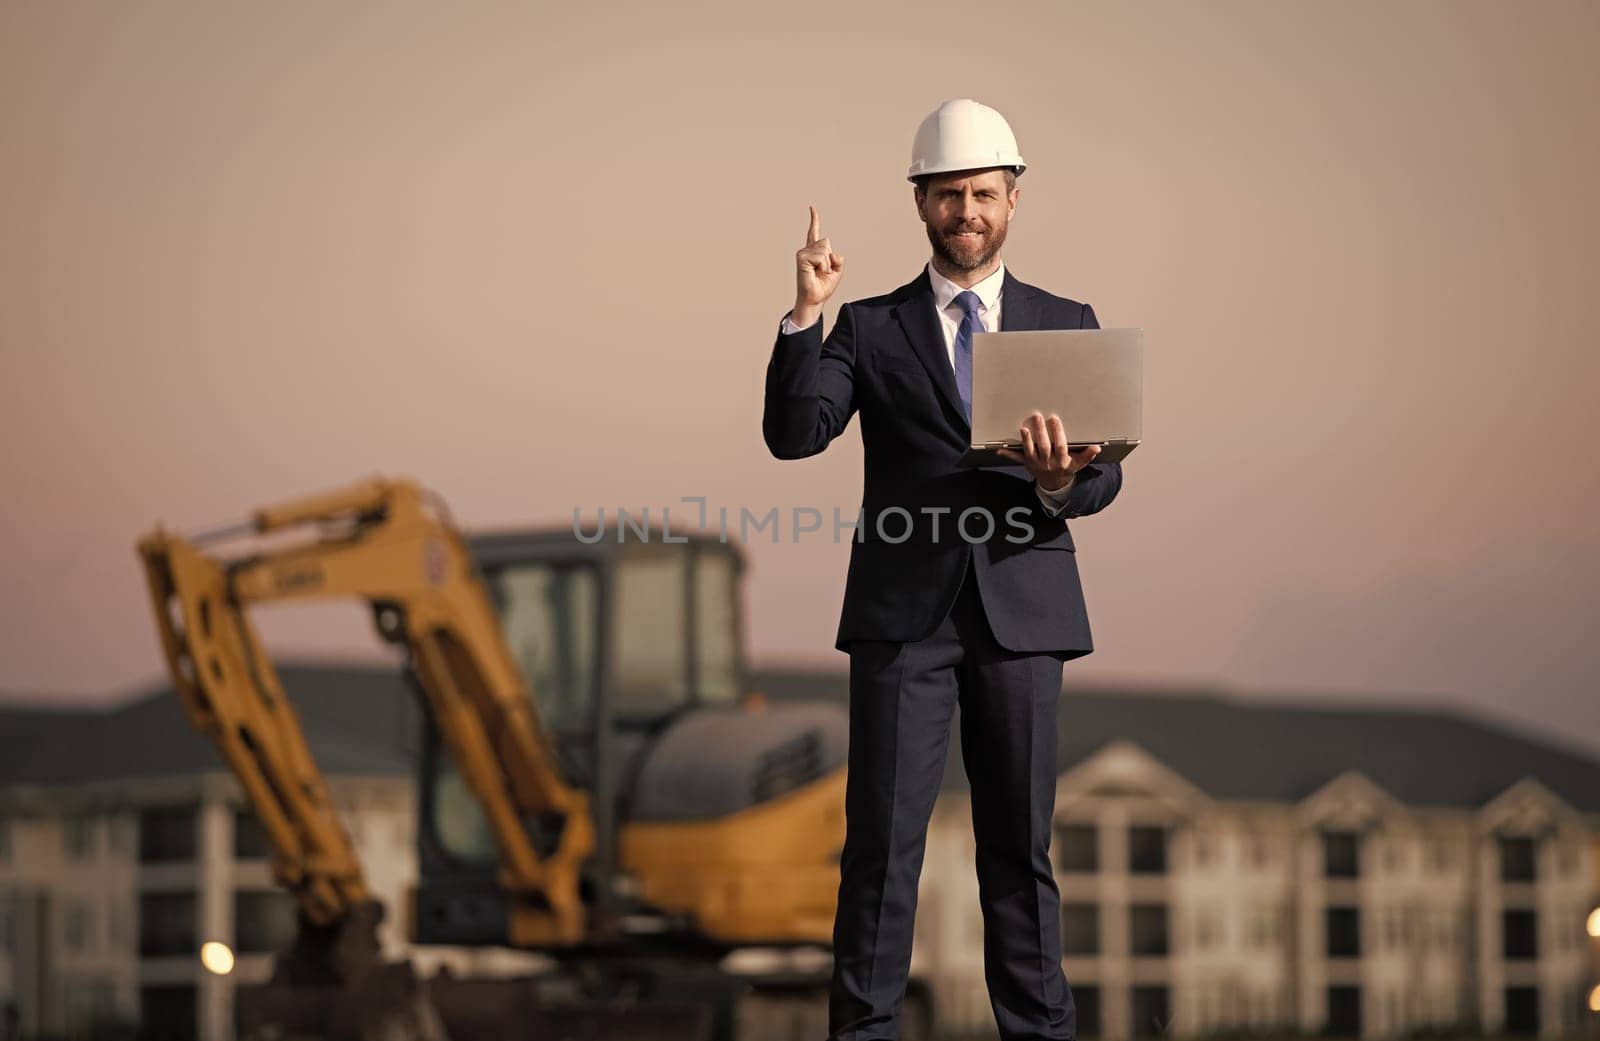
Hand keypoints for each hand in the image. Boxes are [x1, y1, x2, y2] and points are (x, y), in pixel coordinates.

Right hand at [793, 205, 843, 327]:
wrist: (814, 300)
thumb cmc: (822, 287)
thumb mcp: (836, 271)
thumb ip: (838, 259)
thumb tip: (832, 253)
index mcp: (814, 252)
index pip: (814, 233)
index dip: (814, 220)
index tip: (812, 208)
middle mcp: (807, 250)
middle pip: (827, 241)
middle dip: (830, 258)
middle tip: (822, 272)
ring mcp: (803, 253)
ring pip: (825, 248)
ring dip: (827, 264)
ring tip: (819, 273)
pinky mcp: (801, 258)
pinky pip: (821, 256)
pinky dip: (823, 266)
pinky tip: (816, 273)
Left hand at [996, 412, 1101, 491]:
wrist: (1054, 484)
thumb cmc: (1066, 468)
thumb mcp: (1078, 463)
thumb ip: (1087, 455)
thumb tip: (1097, 448)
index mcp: (1061, 461)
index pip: (1060, 446)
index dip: (1057, 433)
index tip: (1055, 419)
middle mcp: (1047, 463)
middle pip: (1044, 446)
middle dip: (1041, 431)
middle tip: (1038, 417)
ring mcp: (1036, 463)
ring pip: (1030, 451)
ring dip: (1026, 440)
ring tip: (1024, 428)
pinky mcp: (1026, 463)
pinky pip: (1016, 458)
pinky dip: (1008, 454)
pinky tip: (999, 449)